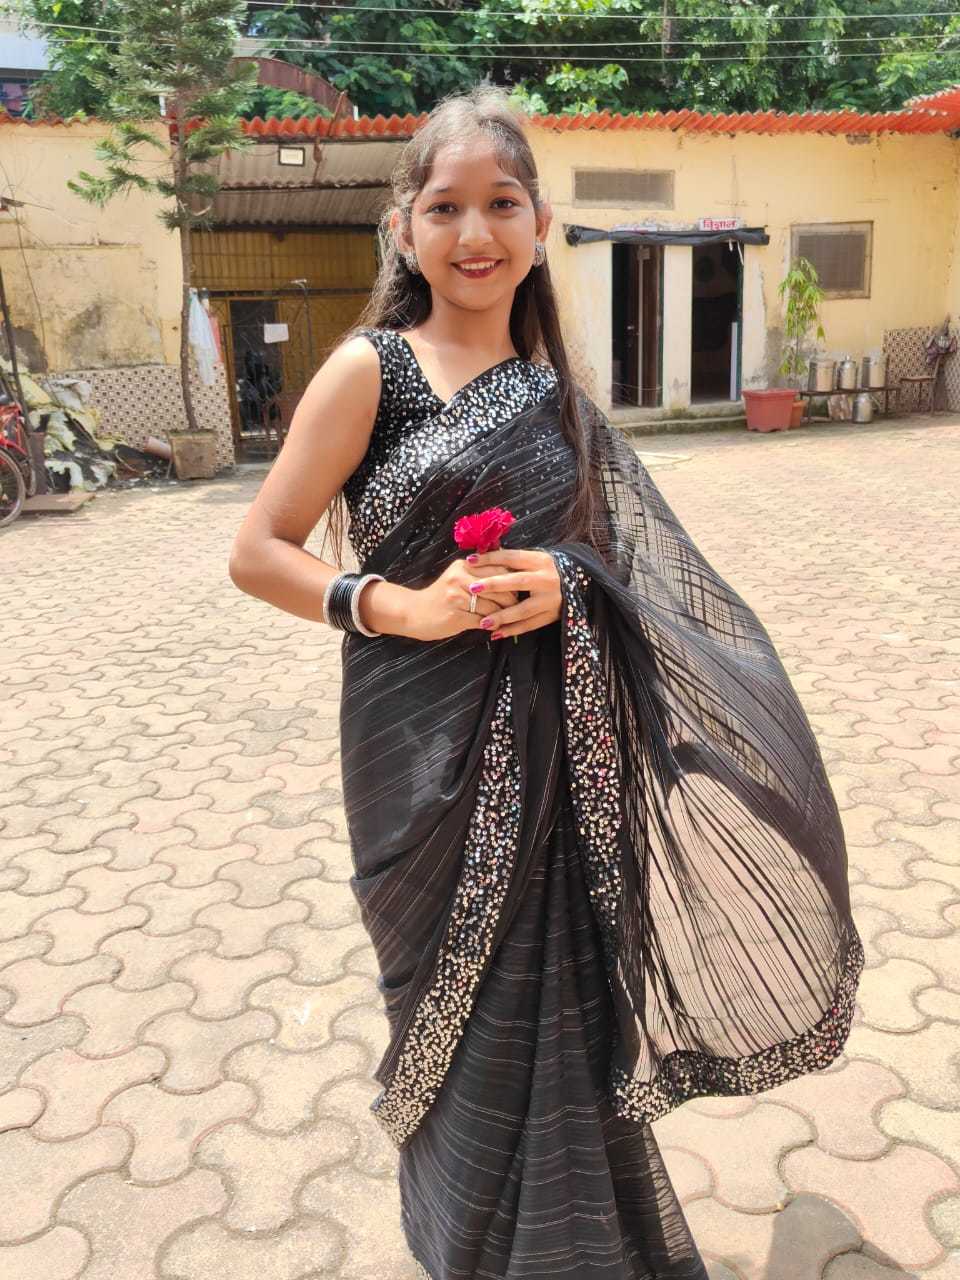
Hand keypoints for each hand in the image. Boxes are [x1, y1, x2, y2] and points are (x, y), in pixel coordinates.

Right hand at [400, 557, 520, 641]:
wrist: (412, 612)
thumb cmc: (440, 597)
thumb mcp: (457, 578)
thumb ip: (478, 574)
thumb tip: (510, 578)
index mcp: (463, 566)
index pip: (498, 570)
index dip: (511, 582)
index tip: (516, 590)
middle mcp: (459, 578)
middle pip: (498, 588)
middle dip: (510, 600)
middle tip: (515, 607)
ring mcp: (456, 597)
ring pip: (492, 606)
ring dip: (501, 615)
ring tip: (505, 618)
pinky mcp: (455, 615)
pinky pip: (482, 620)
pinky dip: (490, 624)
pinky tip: (491, 626)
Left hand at [463, 548, 561, 639]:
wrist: (579, 584)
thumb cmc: (547, 571)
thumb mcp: (535, 560)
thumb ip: (512, 561)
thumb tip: (481, 556)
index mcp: (540, 561)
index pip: (512, 558)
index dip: (491, 558)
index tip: (470, 561)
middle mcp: (547, 579)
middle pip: (517, 581)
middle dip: (494, 585)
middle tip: (473, 588)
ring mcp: (551, 599)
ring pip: (523, 609)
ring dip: (502, 616)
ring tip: (482, 622)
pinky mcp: (552, 615)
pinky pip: (530, 624)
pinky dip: (513, 630)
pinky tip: (496, 634)